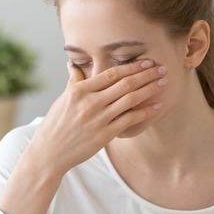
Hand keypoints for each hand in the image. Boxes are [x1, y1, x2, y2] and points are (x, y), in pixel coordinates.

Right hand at [30, 59, 166, 174]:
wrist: (49, 152)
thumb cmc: (56, 125)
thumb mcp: (62, 100)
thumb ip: (73, 82)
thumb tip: (73, 64)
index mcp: (80, 90)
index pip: (111, 74)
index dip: (131, 67)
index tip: (146, 62)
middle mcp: (90, 102)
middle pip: (125, 84)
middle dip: (146, 75)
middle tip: (162, 68)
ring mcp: (98, 119)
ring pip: (130, 100)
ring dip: (150, 90)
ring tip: (164, 83)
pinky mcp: (104, 135)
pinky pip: (129, 120)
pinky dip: (145, 112)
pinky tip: (157, 106)